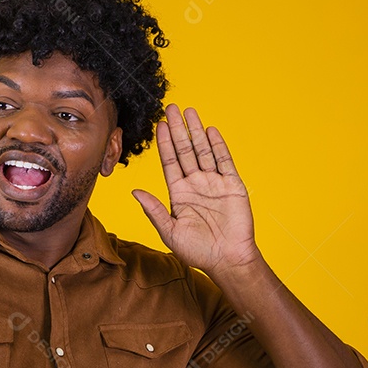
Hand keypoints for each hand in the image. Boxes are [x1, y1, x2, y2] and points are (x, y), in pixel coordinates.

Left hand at [132, 104, 260, 277]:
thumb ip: (154, 210)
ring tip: (189, 112)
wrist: (227, 260)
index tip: (159, 125)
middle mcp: (195, 184)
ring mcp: (214, 183)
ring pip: (203, 150)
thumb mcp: (170, 231)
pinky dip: (217, 145)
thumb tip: (134, 192)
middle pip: (185, 150)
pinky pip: (224, 161)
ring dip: (196, 131)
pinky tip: (210, 130)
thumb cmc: (198, 251)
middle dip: (177, 129)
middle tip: (171, 108)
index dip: (164, 144)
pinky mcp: (232, 185)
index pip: (169, 162)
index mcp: (179, 193)